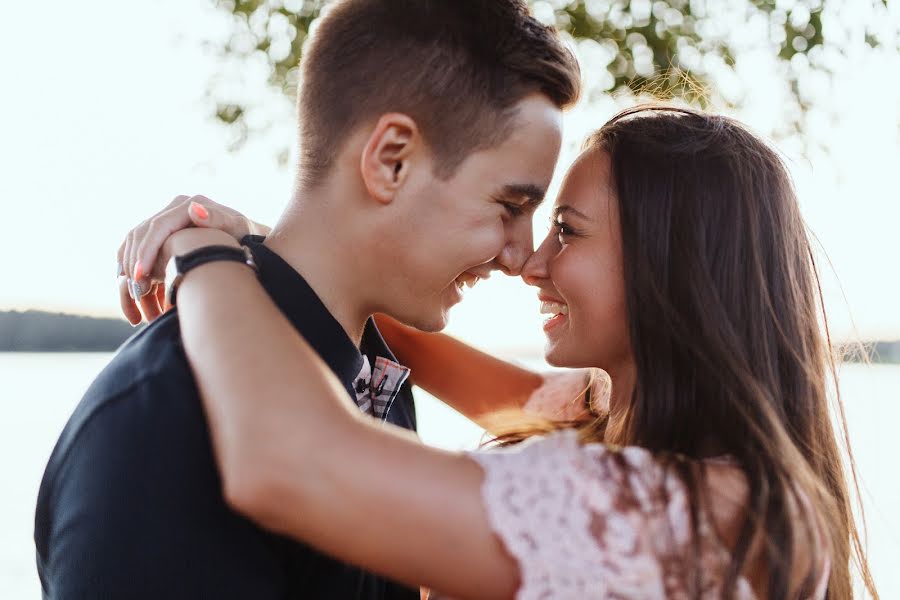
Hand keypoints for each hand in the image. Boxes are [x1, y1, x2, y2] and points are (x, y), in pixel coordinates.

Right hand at [116, 194, 268, 324]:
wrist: (246, 239)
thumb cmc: (245, 237)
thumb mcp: (237, 228)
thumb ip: (218, 219)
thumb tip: (195, 209)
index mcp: (187, 204)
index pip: (157, 227)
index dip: (146, 251)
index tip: (140, 275)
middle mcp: (173, 209)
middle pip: (141, 234)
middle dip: (134, 262)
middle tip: (135, 290)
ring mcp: (165, 219)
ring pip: (134, 241)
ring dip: (129, 267)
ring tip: (135, 293)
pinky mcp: (162, 233)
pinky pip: (137, 247)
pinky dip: (130, 265)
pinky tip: (133, 286)